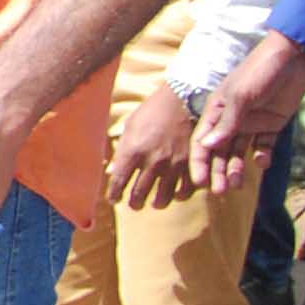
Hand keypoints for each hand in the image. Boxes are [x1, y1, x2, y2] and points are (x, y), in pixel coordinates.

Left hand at [109, 83, 202, 211]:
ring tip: (155, 203)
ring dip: (158, 203)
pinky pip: (186, 189)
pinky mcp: (192, 164)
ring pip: (164, 197)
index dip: (114, 194)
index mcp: (134, 150)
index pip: (119, 181)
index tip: (113, 199)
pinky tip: (176, 195)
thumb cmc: (152, 111)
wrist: (183, 100)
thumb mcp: (130, 127)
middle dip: (135, 203)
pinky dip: (181, 195)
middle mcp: (153, 161)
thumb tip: (111, 171)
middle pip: (140, 193)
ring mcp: (174, 165)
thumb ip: (121, 151)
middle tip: (134, 205)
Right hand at [193, 32, 304, 195]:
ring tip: (237, 184)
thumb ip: (226, 123)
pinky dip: (262, 156)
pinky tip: (262, 162)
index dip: (199, 161)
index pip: (203, 140)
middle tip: (220, 191)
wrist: (293, 58)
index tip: (199, 182)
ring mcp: (252, 123)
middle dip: (218, 171)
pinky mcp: (272, 125)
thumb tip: (206, 147)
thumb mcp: (241, 97)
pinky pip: (264, 146)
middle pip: (220, 151)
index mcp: (216, 110)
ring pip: (239, 152)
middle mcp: (231, 119)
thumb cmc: (260, 72)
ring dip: (237, 168)